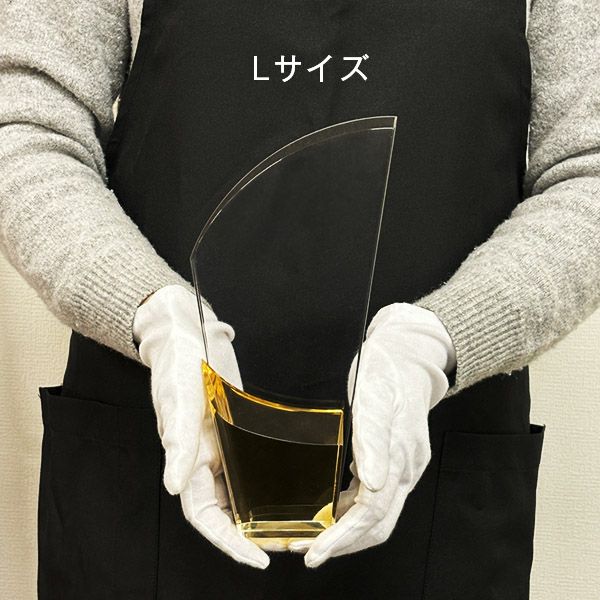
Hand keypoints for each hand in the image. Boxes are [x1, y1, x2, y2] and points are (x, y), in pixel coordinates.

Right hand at [133, 284, 281, 568]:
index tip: (256, 558)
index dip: (227, 542)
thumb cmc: (177, 364)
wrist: (188, 333)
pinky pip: (253, 465)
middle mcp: (204, 459)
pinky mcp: (236, 431)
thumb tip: (174, 487)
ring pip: (242, 493)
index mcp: (187, 459)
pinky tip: (294, 487)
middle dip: (252, 535)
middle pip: (227, 511)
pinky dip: (270, 482)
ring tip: (295, 527)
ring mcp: (221, 447)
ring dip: (263, 513)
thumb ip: (178, 443)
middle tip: (287, 546)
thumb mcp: (178, 400)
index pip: (204, 515)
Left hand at [288, 303, 455, 566]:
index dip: (343, 537)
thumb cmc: (387, 372)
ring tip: (312, 539)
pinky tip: (332, 511)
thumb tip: (372, 483)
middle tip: (307, 554)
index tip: (315, 553)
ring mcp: (402, 467)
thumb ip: (372, 439)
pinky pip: (374, 498)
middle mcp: (404, 469)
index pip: (372, 513)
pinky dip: (352, 513)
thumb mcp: (375, 397)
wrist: (407, 356)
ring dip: (346, 533)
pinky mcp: (394, 462)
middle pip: (377, 524)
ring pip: (377, 516)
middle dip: (342, 545)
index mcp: (400, 457)